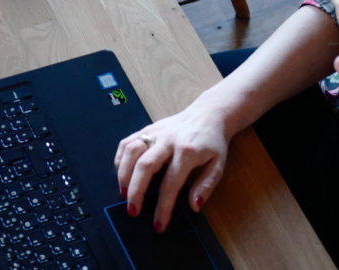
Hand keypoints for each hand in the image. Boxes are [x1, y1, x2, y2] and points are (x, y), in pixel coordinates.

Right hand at [113, 101, 232, 231]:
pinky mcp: (146, 128)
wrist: (208, 114)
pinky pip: (127, 141)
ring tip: (124, 194)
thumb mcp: (218, 165)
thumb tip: (194, 206)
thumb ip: (206, 186)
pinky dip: (120, 158)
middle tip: (133, 211)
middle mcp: (167, 140)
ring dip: (124, 174)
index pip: (171, 183)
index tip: (159, 224)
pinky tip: (121, 173)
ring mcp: (154, 132)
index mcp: (187, 152)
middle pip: (145, 166)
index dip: (163, 206)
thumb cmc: (213, 142)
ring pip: (131, 151)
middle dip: (136, 191)